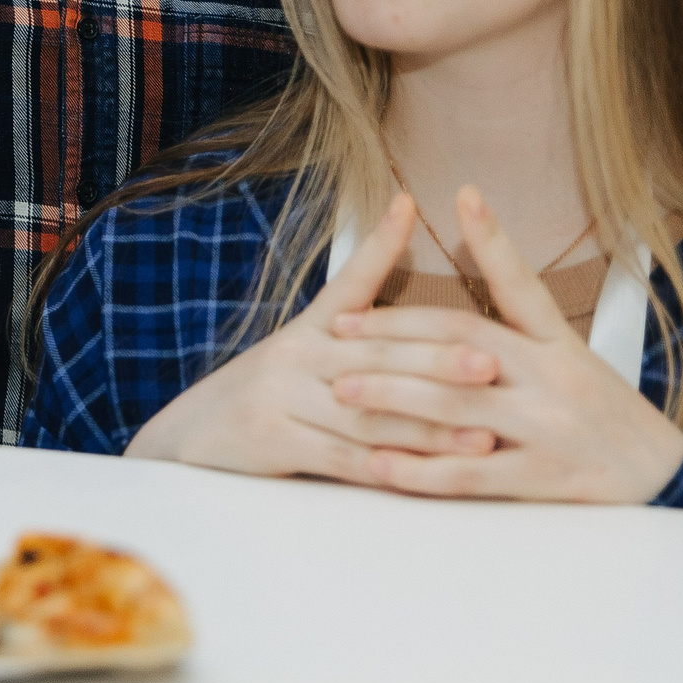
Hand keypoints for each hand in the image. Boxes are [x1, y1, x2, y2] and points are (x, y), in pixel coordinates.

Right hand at [126, 195, 501, 477]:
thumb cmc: (267, 392)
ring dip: (430, 426)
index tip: (412, 206)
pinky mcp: (273, 441)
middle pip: (377, 355)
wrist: (191, 436)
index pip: (351, 280)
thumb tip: (399, 271)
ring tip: (483, 432)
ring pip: (368, 413)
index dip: (380, 243)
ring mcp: (281, 397)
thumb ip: (351, 318)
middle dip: (439, 360)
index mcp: (308, 328)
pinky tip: (426, 476)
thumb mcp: (300, 345)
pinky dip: (387, 469)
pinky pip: (342, 458)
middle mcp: (295, 355)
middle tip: (492, 362)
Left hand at [328, 187, 682, 503]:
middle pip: (458, 353)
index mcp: (553, 343)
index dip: (455, 271)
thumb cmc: (600, 403)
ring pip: (457, 410)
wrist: (666, 473)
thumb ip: (514, 288)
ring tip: (343, 391)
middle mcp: (550, 380)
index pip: (493, 301)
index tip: (417, 240)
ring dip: (394, 399)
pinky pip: (473, 476)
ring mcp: (547, 431)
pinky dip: (423, 471)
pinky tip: (380, 465)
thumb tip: (467, 204)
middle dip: (391, 344)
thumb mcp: (565, 341)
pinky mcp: (545, 482)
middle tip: (337, 338)